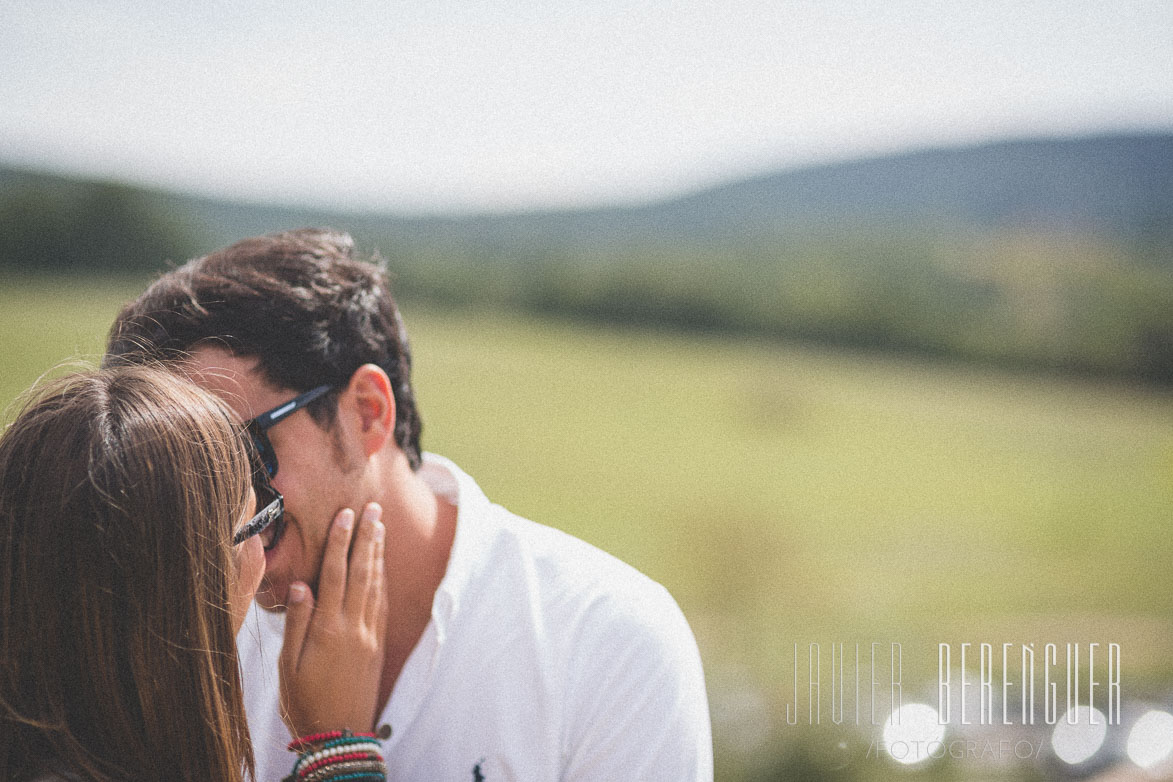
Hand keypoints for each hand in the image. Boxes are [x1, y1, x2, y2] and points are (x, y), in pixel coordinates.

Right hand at [279, 503, 386, 737]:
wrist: (339, 735)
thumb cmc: (305, 701)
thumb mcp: (289, 666)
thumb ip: (297, 623)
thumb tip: (301, 585)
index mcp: (328, 629)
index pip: (335, 574)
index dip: (340, 542)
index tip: (345, 515)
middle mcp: (354, 627)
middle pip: (362, 572)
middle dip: (367, 537)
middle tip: (372, 507)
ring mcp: (370, 635)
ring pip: (376, 584)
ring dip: (377, 553)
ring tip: (380, 526)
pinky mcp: (378, 645)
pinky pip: (383, 603)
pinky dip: (383, 579)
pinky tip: (382, 565)